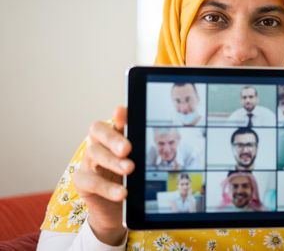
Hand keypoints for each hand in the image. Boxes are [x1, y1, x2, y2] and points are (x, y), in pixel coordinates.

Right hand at [74, 106, 134, 245]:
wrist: (119, 209)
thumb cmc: (133, 181)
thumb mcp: (143, 166)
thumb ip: (147, 153)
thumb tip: (163, 145)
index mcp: (116, 136)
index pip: (115, 120)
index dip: (118, 116)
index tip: (122, 113)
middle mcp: (100, 144)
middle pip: (99, 132)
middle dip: (113, 139)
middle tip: (127, 148)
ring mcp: (88, 161)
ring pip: (94, 153)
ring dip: (112, 161)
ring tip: (129, 169)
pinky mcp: (82, 181)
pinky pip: (90, 181)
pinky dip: (106, 187)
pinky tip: (121, 193)